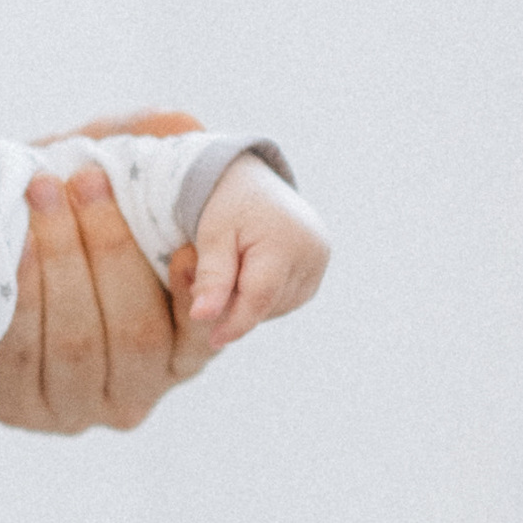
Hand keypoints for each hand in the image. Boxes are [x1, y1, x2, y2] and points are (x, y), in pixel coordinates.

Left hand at [0, 107, 209, 432]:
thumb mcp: (106, 194)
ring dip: (61, 261)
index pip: (196, 336)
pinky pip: (24, 352)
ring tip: (41, 192)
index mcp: (176, 356)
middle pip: (134, 332)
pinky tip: (13, 240)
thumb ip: (140, 156)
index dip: (193, 296)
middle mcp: (134, 393)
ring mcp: (76, 407)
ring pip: (78, 342)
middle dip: (110, 249)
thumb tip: (178, 122)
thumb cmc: (67, 233)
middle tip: (85, 178)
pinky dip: (21, 292)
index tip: (186, 245)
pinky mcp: (23, 408)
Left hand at [175, 152, 328, 349]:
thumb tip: (202, 318)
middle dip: (239, 305)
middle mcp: (312, 252)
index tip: (214, 340)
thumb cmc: (226, 207)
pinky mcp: (319, 265)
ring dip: (252, 302)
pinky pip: (289, 297)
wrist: (251, 181)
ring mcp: (320, 259)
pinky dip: (267, 295)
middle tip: (212, 284)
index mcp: (285, 242)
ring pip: (279, 306)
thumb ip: (211, 279)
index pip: (260, 298)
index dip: (236, 323)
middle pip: (269, 304)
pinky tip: (252, 274)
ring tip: (233, 272)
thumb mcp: (212, 238)